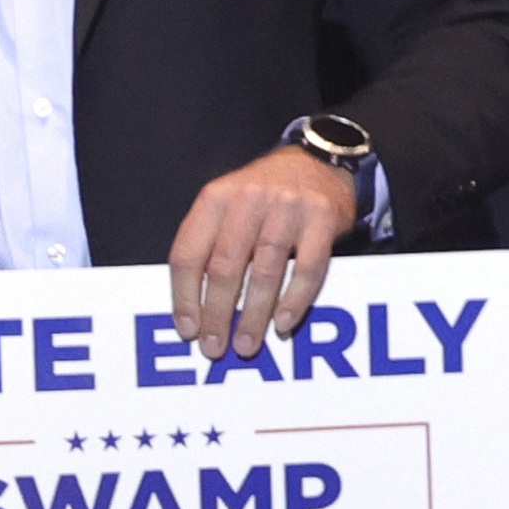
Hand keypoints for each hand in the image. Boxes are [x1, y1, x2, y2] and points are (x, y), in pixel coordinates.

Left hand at [168, 149, 361, 362]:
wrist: (319, 161)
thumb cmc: (264, 197)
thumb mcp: (227, 206)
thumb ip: (210, 244)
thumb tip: (195, 308)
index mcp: (215, 199)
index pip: (189, 254)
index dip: (184, 297)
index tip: (188, 331)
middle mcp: (249, 199)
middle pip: (226, 266)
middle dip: (218, 313)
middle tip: (215, 348)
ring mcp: (289, 207)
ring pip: (266, 271)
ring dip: (255, 315)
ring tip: (247, 344)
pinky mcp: (323, 218)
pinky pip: (309, 268)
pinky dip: (295, 300)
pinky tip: (283, 323)